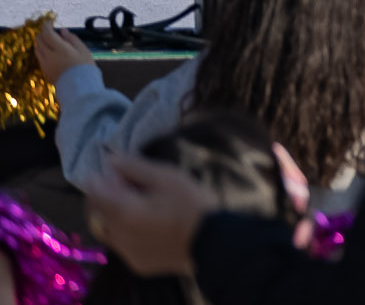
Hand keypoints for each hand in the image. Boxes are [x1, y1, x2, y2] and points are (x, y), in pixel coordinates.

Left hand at [33, 22, 93, 81]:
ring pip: (37, 48)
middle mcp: (49, 55)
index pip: (47, 33)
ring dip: (41, 41)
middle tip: (50, 30)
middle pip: (39, 40)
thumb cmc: (85, 66)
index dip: (47, 25)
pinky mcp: (44, 71)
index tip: (51, 21)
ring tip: (49, 40)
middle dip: (43, 32)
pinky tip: (49, 51)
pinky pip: (39, 57)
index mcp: (60, 48)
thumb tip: (62, 31)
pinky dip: (42, 50)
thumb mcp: (83, 49)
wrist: (80, 86)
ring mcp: (45, 64)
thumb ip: (72, 39)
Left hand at [84, 150, 213, 276]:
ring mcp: (125, 252)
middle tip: (129, 187)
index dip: (102, 179)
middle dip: (104, 197)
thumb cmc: (191, 204)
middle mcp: (116, 235)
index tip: (118, 173)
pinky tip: (149, 227)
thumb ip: (135, 168)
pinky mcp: (136, 263)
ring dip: (114, 216)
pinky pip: (122, 245)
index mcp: (122, 211)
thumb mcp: (167, 177)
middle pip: (95, 212)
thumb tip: (110, 160)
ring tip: (139, 207)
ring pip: (107, 230)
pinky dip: (126, 232)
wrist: (212, 242)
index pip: (93, 192)